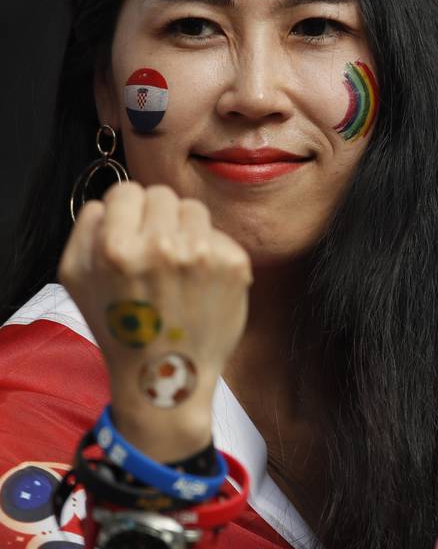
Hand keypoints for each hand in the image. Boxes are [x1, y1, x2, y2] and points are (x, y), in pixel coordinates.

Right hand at [58, 181, 252, 460]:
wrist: (167, 377)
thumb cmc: (119, 327)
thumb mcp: (75, 279)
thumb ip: (85, 229)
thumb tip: (108, 202)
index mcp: (117, 248)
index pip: (127, 191)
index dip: (126, 211)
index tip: (130, 232)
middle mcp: (162, 246)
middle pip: (163, 194)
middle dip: (156, 218)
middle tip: (155, 254)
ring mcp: (203, 254)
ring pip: (193, 208)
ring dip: (185, 230)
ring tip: (177, 268)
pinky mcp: (234, 263)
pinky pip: (218, 233)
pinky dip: (210, 252)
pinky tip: (200, 282)